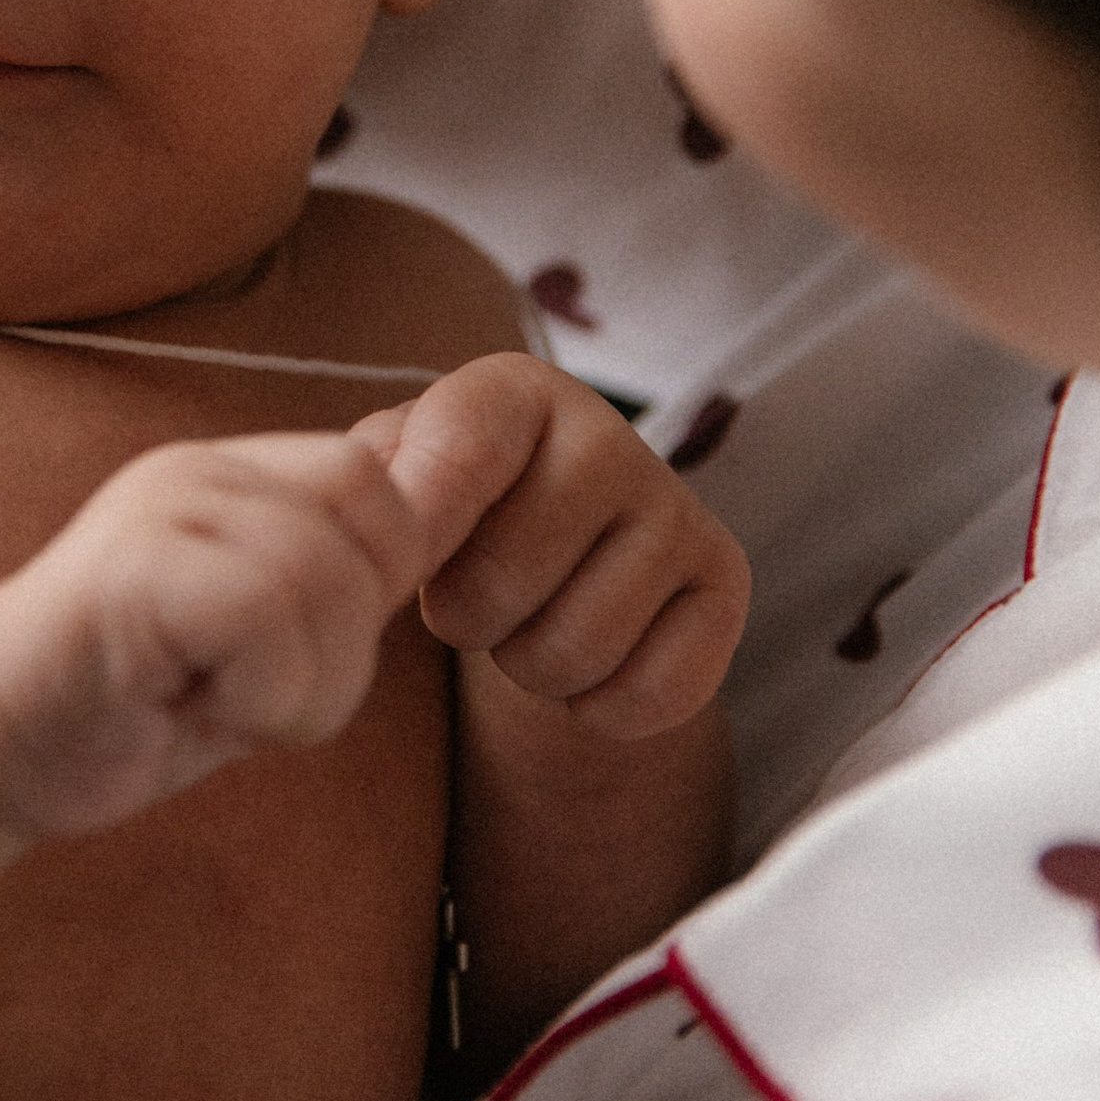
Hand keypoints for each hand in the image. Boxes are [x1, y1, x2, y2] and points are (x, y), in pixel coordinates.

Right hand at [0, 430, 429, 840]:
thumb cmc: (131, 700)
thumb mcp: (260, 629)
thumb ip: (336, 570)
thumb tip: (444, 497)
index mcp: (239, 474)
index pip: (385, 485)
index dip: (381, 583)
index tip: (299, 655)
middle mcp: (202, 471)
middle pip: (378, 527)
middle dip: (347, 646)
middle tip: (254, 693)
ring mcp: (159, 512)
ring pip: (327, 581)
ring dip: (298, 689)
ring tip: (215, 703)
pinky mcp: (125, 574)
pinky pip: (261, 617)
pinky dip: (255, 696)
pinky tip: (189, 709)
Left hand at [367, 354, 748, 738]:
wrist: (550, 553)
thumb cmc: (452, 511)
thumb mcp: (396, 477)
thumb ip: (374, 485)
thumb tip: (386, 520)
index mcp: (513, 392)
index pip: (458, 454)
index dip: (417, 529)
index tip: (401, 565)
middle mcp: (609, 436)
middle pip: (502, 583)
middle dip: (465, 618)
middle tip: (475, 596)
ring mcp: (678, 509)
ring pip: (574, 652)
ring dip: (529, 666)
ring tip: (531, 619)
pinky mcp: (725, 584)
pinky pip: (650, 694)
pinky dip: (600, 708)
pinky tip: (592, 659)